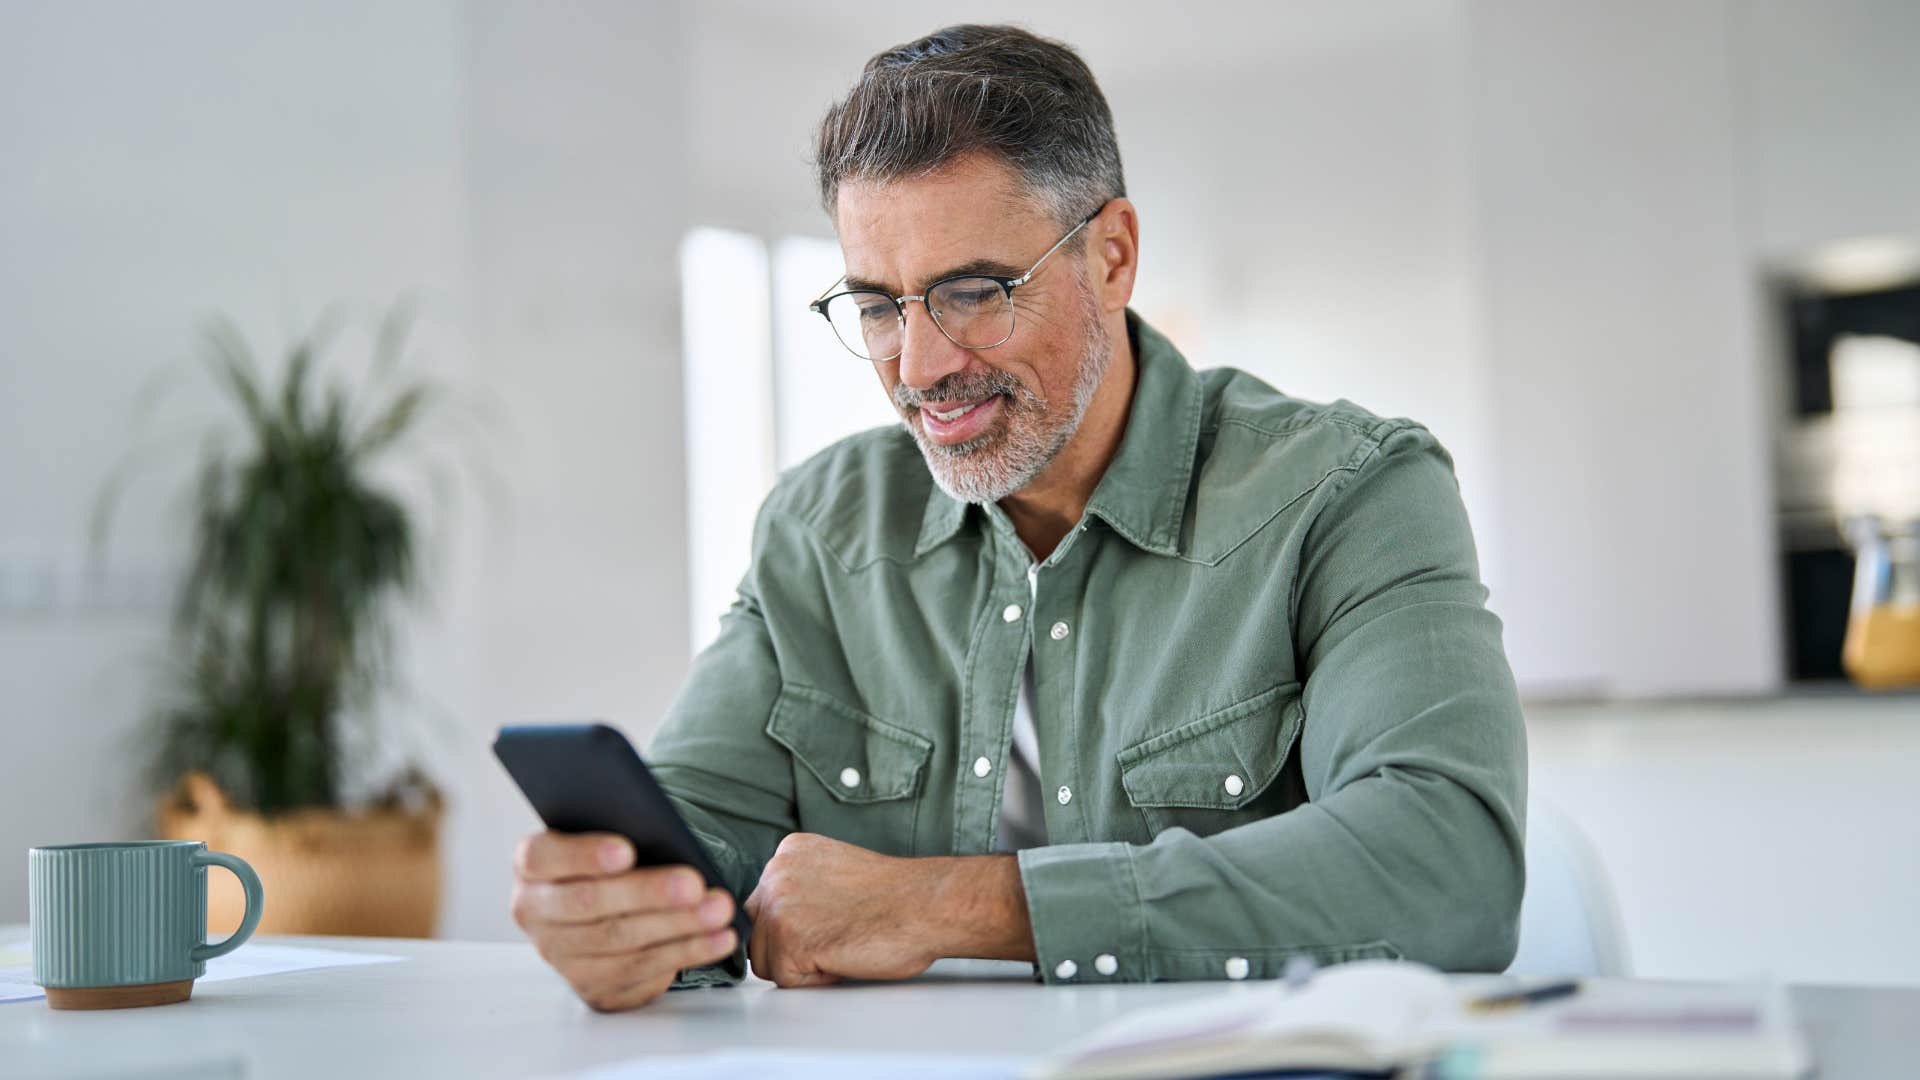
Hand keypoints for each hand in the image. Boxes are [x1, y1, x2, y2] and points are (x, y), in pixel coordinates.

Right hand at [510, 831, 738, 1011]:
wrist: (609, 905)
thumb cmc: (613, 860)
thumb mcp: (608, 837)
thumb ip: (622, 830)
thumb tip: (663, 833)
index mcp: (532, 865)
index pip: (543, 857)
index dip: (583, 855)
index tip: (627, 851)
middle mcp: (535, 912)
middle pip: (587, 905)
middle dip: (646, 894)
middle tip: (694, 884)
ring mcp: (561, 956)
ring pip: (619, 942)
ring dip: (676, 928)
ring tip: (719, 910)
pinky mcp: (592, 986)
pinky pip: (642, 972)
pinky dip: (687, 953)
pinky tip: (719, 938)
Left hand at [744, 832, 936, 986]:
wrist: (925, 905)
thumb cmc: (896, 896)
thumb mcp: (834, 871)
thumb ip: (802, 885)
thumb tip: (783, 918)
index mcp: (789, 851)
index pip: (765, 903)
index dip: (797, 925)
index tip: (829, 921)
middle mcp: (776, 872)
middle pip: (758, 931)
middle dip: (790, 946)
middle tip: (835, 938)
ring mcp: (779, 904)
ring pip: (766, 959)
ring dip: (802, 965)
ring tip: (841, 945)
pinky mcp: (788, 939)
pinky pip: (786, 980)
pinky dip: (816, 980)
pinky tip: (843, 956)